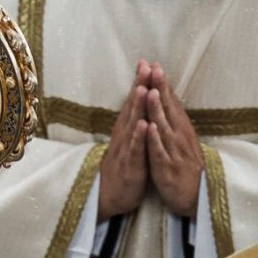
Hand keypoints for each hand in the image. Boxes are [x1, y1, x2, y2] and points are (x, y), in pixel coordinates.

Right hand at [97, 65, 150, 221]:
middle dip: (139, 86)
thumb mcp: (130, 139)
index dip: (140, 82)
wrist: (111, 195)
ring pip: (133, 125)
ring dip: (138, 107)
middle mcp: (125, 135)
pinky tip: (144, 125)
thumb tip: (139, 98)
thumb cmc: (124, 165)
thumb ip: (135, 119)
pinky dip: (139, 137)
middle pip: (133, 107)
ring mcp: (126, 150)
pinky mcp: (130, 166)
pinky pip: (135, 150)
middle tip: (145, 66)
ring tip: (143, 88)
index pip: (134, 101)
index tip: (146, 62)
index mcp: (128, 129)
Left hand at [145, 66, 203, 219]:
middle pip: (168, 108)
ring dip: (157, 109)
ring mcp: (173, 151)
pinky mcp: (166, 168)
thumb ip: (174, 120)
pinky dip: (154, 140)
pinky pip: (159, 152)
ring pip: (163, 127)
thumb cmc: (185, 166)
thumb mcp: (181, 139)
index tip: (154, 64)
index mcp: (180, 128)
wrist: (195, 196)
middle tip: (154, 67)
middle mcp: (178, 136)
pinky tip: (148, 128)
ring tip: (151, 91)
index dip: (162, 84)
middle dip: (160, 88)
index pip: (170, 102)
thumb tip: (169, 99)